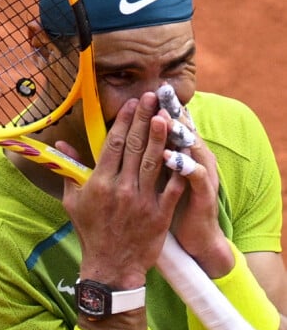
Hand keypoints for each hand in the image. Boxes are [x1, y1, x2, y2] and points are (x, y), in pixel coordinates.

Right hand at [61, 93, 185, 288]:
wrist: (111, 266)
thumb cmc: (89, 230)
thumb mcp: (72, 200)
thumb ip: (70, 169)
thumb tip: (61, 144)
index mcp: (100, 182)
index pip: (113, 144)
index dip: (123, 121)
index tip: (130, 104)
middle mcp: (122, 188)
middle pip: (134, 146)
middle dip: (143, 118)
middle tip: (151, 98)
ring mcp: (143, 201)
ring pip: (153, 161)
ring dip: (160, 136)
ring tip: (165, 114)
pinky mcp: (160, 214)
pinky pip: (172, 187)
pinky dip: (178, 168)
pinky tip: (184, 150)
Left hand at [158, 84, 233, 276]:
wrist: (195, 238)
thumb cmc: (169, 205)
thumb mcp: (158, 176)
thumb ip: (145, 154)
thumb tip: (126, 133)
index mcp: (179, 152)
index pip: (169, 125)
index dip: (158, 108)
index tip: (146, 91)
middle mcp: (192, 158)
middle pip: (180, 130)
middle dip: (167, 111)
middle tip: (156, 93)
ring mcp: (200, 174)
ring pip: (189, 148)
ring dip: (176, 133)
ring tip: (162, 118)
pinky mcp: (203, 194)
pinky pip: (195, 177)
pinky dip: (183, 165)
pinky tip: (169, 156)